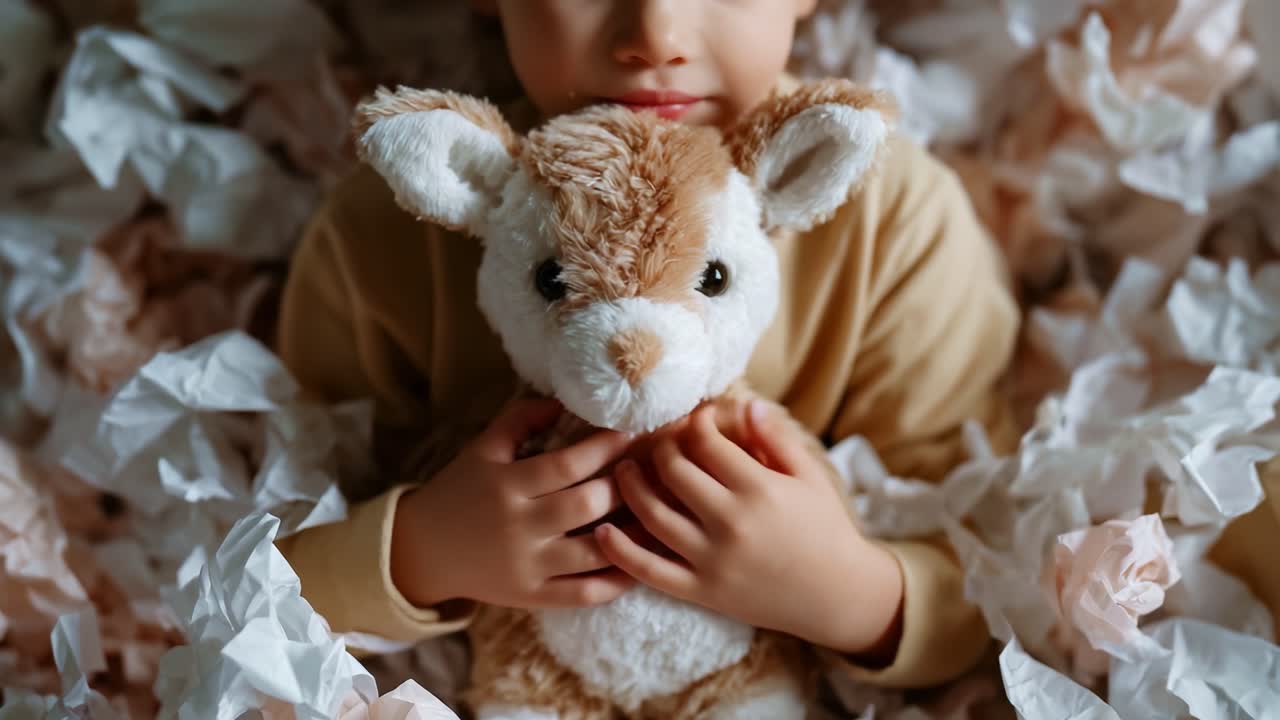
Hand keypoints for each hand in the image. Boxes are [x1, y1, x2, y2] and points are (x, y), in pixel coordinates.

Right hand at [391, 397, 637, 609]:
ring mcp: (528, 565)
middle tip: (653, 472)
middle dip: (625, 486)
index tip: (633, 433)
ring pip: (594, 551)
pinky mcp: (532, 596)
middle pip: (586, 505)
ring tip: (659, 513)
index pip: (566, 464)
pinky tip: (639, 563)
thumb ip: (520, 419)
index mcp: (507, 485)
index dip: (604, 447)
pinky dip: (616, 582)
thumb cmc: (459, 490)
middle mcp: (519, 526)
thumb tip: (565, 400)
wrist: (422, 550)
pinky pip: (584, 593)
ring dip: (632, 532)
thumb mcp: (482, 448)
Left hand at [596, 398, 903, 656]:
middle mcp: (730, 522)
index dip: (693, 422)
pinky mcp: (702, 590)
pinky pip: (650, 571)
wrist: (838, 595)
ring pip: (653, 515)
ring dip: (629, 488)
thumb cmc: (825, 528)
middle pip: (672, 471)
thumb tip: (745, 402)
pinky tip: (603, 531)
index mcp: (758, 488)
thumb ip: (775, 438)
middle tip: (656, 442)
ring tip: (621, 472)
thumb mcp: (809, 476)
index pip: (706, 442)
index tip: (692, 419)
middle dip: (658, 448)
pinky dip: (621, 551)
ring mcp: (712, 559)